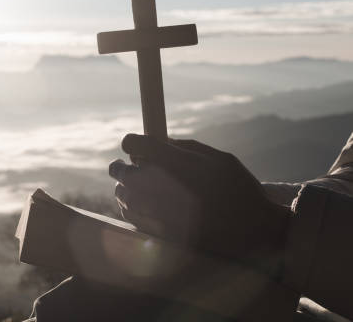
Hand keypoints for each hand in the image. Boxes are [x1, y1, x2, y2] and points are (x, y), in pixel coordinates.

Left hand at [109, 134, 290, 267]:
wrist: (254, 234)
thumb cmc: (239, 190)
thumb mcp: (220, 158)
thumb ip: (186, 146)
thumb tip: (159, 142)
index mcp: (177, 163)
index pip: (134, 144)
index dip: (133, 143)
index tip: (136, 147)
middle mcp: (163, 186)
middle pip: (121, 169)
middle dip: (123, 165)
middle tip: (128, 166)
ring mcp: (157, 212)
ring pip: (122, 193)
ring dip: (125, 187)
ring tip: (138, 187)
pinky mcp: (158, 234)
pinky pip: (130, 216)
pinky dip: (131, 208)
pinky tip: (143, 206)